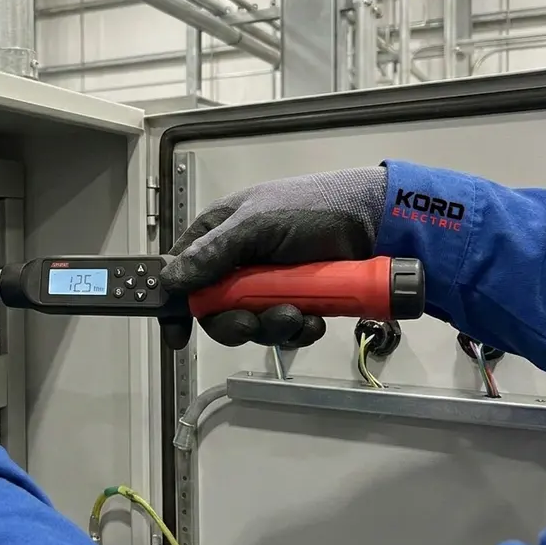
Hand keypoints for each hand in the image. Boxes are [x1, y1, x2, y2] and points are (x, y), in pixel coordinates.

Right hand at [160, 166, 387, 349]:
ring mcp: (268, 284)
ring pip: (250, 324)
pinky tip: (313, 319)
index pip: (181, 272)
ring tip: (296, 316)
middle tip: (250, 325)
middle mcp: (238, 262)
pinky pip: (284, 329)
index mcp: (218, 234)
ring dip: (270, 328)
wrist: (376, 221)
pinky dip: (297, 330)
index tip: (177, 335)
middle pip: (215, 310)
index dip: (177, 304)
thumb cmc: (313, 209)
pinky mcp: (296, 301)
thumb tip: (170, 281)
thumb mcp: (256, 225)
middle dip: (233, 323)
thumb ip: (212, 254)